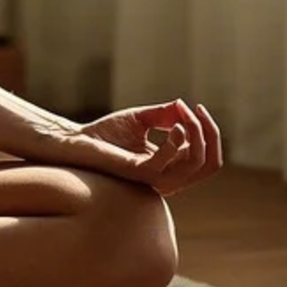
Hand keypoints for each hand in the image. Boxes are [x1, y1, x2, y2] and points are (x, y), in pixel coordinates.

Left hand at [60, 99, 222, 196]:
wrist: (77, 141)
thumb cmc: (106, 134)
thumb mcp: (142, 119)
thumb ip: (165, 114)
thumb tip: (185, 107)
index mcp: (170, 168)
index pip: (207, 159)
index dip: (209, 133)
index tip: (197, 107)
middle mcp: (167, 178)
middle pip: (209, 164)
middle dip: (209, 134)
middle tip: (195, 110)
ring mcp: (154, 179)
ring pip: (194, 164)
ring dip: (195, 134)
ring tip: (182, 114)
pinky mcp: (139, 173)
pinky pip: (168, 164)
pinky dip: (176, 142)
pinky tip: (172, 125)